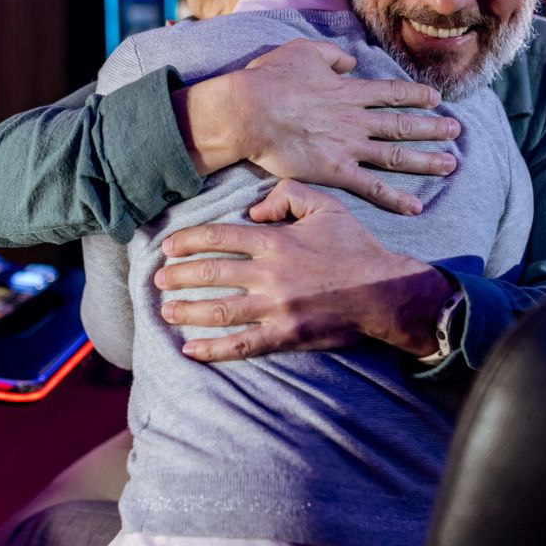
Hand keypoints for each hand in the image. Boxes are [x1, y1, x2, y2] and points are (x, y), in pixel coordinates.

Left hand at [156, 180, 453, 362]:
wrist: (386, 291)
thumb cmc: (356, 247)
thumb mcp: (326, 206)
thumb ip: (288, 194)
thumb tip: (254, 211)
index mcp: (276, 241)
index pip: (219, 237)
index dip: (189, 241)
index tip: (169, 246)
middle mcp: (270, 274)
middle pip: (211, 273)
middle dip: (179, 275)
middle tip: (159, 278)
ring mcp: (276, 308)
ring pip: (219, 310)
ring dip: (187, 310)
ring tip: (166, 309)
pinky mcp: (286, 335)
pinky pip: (242, 344)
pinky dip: (213, 350)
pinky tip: (191, 350)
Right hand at [173, 39, 458, 215]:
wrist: (249, 110)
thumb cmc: (269, 79)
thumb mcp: (303, 51)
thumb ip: (331, 55)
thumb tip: (350, 60)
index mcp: (348, 90)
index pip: (391, 93)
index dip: (416, 95)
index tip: (435, 98)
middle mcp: (356, 119)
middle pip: (403, 124)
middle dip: (432, 128)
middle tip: (456, 130)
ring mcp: (349, 146)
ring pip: (397, 155)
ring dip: (426, 160)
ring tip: (450, 164)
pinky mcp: (336, 171)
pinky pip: (372, 187)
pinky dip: (395, 198)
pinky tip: (415, 207)